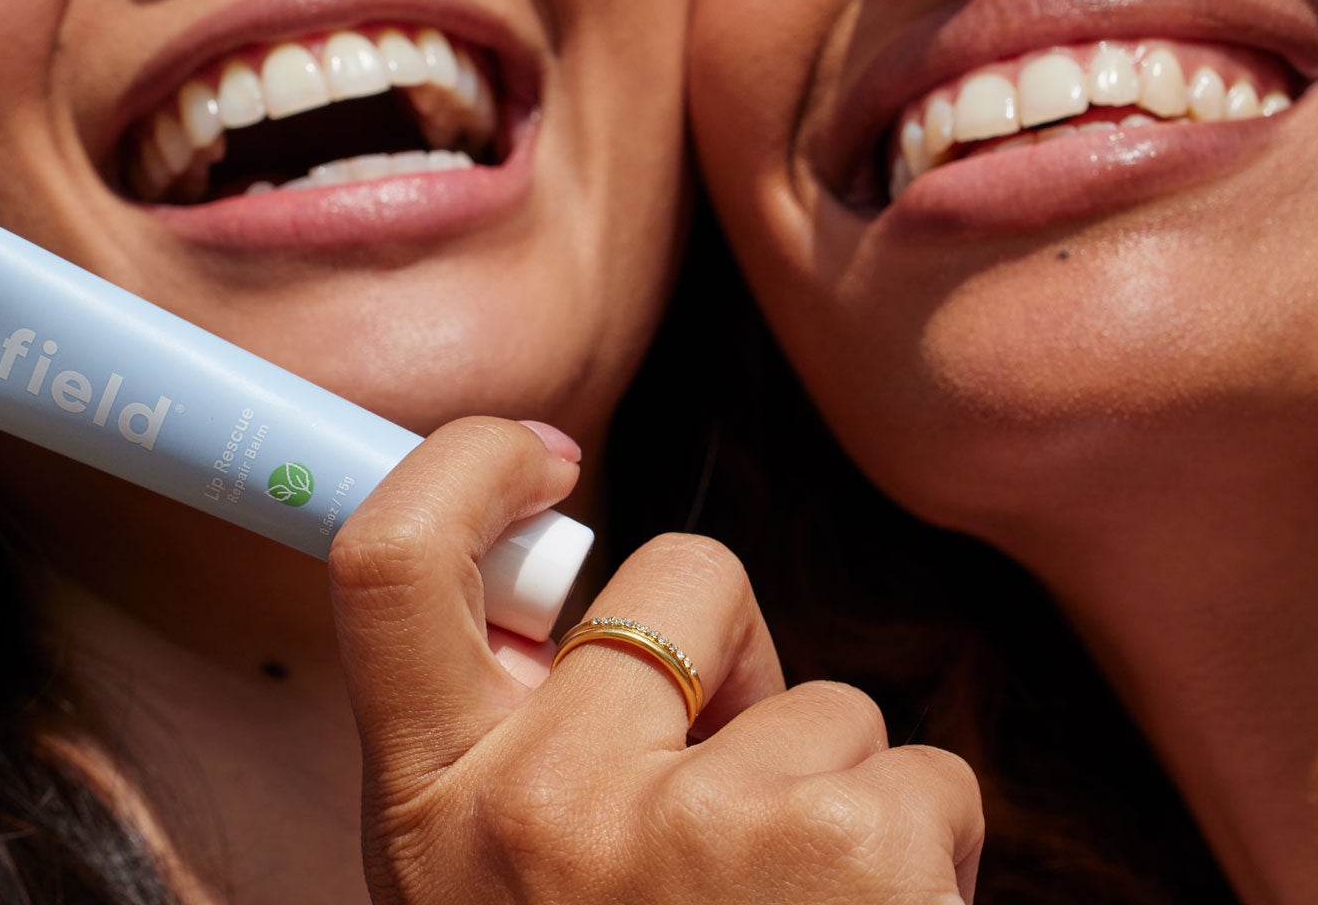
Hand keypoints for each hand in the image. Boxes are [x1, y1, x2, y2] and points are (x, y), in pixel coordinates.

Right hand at [330, 417, 984, 903]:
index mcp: (436, 809)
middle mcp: (547, 802)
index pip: (389, 563)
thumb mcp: (499, 899)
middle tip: (735, 778)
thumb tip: (596, 641)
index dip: (466, 467)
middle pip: (682, 582)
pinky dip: (928, 848)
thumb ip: (519, 769)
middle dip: (739, 650)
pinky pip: (929, 771)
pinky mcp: (848, 845)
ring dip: (836, 790)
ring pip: (828, 700)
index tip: (541, 456)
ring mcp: (699, 820)